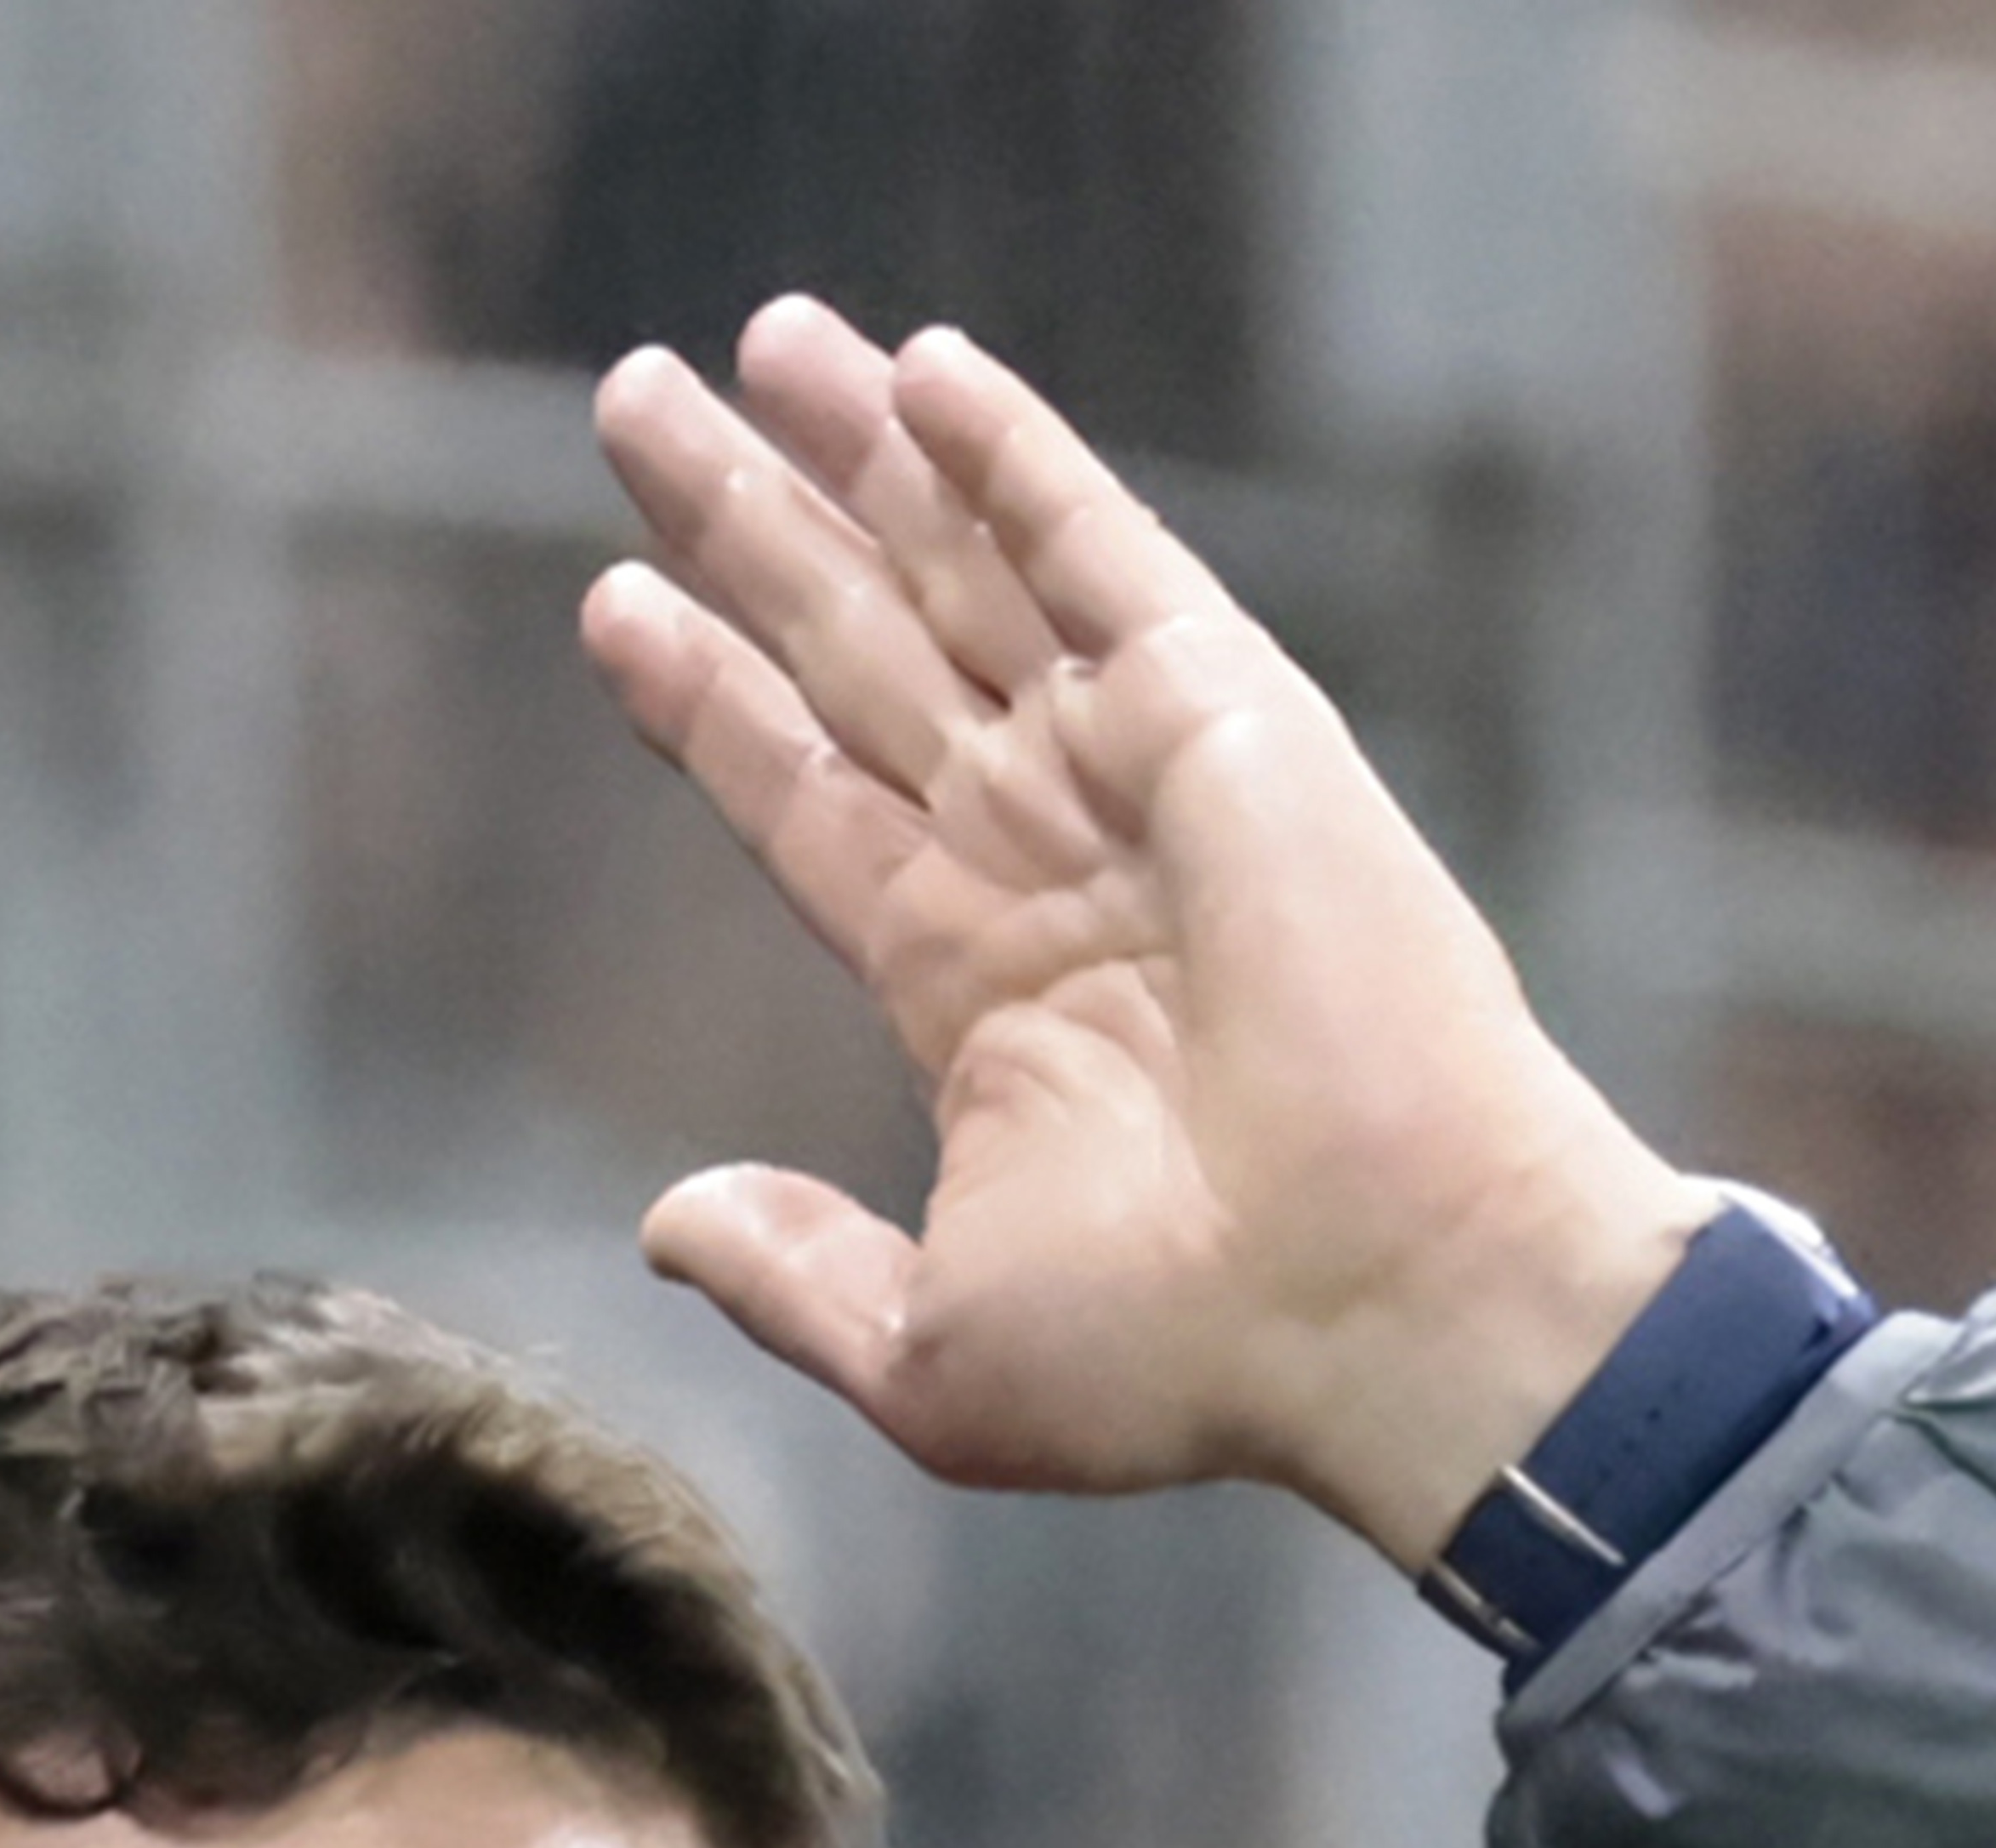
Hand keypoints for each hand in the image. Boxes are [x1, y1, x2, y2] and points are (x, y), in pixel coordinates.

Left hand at [581, 301, 1711, 1556]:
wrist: (1383, 1302)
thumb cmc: (1191, 1360)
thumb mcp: (934, 1351)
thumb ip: (795, 1274)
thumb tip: (670, 1221)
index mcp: (979, 996)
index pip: (807, 802)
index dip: (707, 702)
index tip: (612, 604)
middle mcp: (1046, 862)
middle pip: (855, 653)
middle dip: (747, 528)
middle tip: (632, 403)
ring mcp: (1134, 777)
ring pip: (957, 576)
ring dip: (854, 458)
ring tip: (751, 339)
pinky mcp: (1223, 717)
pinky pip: (1098, 553)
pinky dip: (1012, 457)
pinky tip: (919, 368)